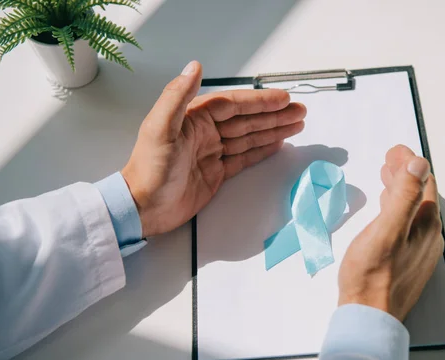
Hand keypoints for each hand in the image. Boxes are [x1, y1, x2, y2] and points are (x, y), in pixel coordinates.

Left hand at [121, 61, 306, 236]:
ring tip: (297, 124)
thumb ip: (177, 96)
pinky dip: (262, 150)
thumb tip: (195, 66)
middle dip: (274, 115)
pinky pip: (244, 158)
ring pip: (249, 138)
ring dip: (273, 130)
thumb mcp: (160, 128)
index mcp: (194, 119)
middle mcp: (205, 133)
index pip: (234, 105)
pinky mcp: (216, 174)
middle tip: (300, 111)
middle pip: (247, 120)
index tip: (283, 98)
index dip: (259, 101)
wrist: (144, 208)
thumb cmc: (151, 169)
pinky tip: (277, 143)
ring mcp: (212, 153)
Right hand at [337, 145, 443, 320]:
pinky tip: (386, 211)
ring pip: (414, 211)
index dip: (410, 162)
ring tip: (385, 178)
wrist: (369, 316)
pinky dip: (398, 210)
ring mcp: (421, 250)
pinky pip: (408, 226)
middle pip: (421, 195)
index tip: (393, 150)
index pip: (424, 182)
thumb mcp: (386, 230)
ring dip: (402, 191)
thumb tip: (419, 163)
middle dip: (406, 174)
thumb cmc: (371, 274)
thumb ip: (404, 196)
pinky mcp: (410, 261)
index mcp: (425, 224)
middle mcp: (429, 236)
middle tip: (388, 160)